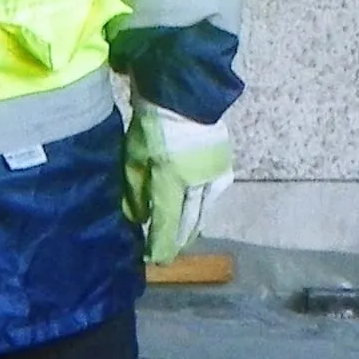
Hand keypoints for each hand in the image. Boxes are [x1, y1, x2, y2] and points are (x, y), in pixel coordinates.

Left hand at [122, 102, 232, 264]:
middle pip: (188, 222)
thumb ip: (135, 192)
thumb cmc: (152, 124)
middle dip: (177, 242)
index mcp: (173, 181)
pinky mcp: (224, 169)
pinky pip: (212, 198)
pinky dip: (202, 211)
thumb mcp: (133, 157)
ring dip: (192, 228)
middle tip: (167, 258)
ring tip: (182, 242)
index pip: (167, 223)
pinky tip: (197, 218)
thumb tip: (138, 220)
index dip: (160, 245)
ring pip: (203, 212)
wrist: (185, 96)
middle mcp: (199, 184)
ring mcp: (215, 177)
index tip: (153, 262)